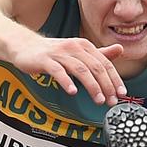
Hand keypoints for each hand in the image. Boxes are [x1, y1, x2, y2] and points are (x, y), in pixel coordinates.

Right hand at [11, 36, 126, 104]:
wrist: (24, 46)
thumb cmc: (54, 53)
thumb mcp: (78, 51)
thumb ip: (99, 53)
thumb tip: (120, 49)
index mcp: (84, 46)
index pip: (105, 63)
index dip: (115, 79)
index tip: (122, 94)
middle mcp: (74, 47)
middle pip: (95, 67)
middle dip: (106, 85)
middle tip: (111, 101)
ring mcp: (59, 53)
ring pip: (80, 69)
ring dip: (92, 86)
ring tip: (99, 100)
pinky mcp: (45, 60)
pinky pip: (58, 71)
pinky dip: (66, 81)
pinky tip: (73, 92)